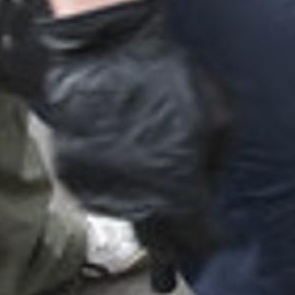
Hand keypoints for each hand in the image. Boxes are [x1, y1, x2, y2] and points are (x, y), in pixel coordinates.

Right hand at [39, 0, 226, 292]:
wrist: (105, 52)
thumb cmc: (168, 78)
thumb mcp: (220, 116)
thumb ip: (220, 162)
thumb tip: (210, 185)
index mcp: (179, 193)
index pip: (200, 241)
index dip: (211, 238)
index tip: (215, 232)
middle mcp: (138, 204)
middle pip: (161, 243)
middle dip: (177, 236)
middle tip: (184, 222)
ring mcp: (102, 193)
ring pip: (130, 215)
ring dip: (145, 202)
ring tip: (151, 163)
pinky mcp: (75, 179)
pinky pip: (102, 191)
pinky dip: (116, 181)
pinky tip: (124, 149)